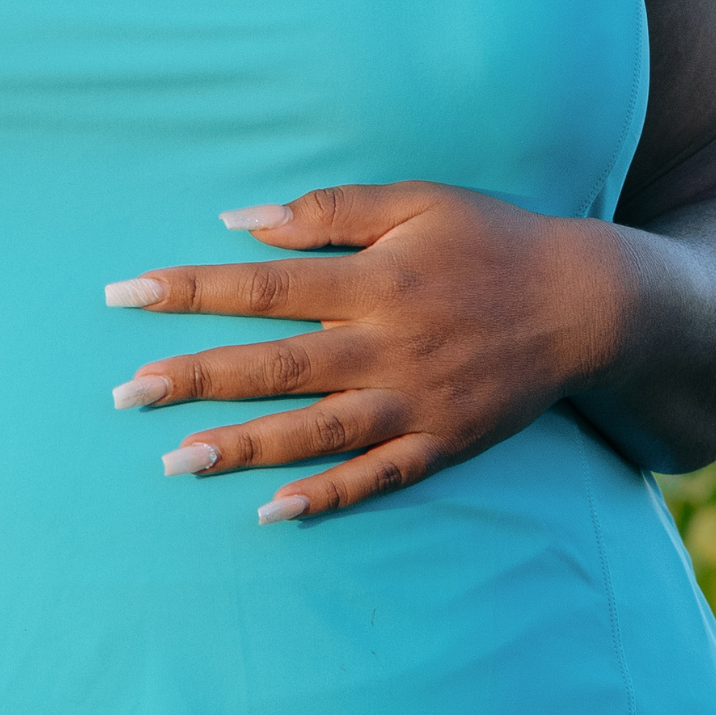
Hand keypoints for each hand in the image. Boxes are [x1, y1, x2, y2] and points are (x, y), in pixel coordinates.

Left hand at [103, 180, 634, 519]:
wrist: (591, 306)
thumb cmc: (495, 240)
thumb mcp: (420, 201)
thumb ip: (332, 211)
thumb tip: (241, 220)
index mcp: (378, 280)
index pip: (264, 286)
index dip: (191, 290)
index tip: (124, 296)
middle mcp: (391, 345)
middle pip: (277, 365)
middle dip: (196, 379)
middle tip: (125, 395)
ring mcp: (417, 402)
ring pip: (316, 431)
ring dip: (243, 447)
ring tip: (175, 460)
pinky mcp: (444, 444)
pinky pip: (377, 478)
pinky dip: (326, 497)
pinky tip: (271, 512)